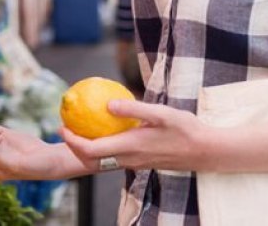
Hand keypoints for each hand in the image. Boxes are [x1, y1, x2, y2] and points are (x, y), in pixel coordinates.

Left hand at [60, 99, 212, 171]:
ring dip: (85, 149)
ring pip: (102, 162)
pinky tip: (103, 130)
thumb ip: (134, 108)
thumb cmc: (185, 129)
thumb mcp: (161, 113)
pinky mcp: (140, 162)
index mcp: (130, 147)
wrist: (205, 152)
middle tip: (64, 127)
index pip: (91, 151)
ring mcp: (135, 163)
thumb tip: (108, 103)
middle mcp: (129, 159)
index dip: (72, 141)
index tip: (61, 127)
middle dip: (73, 147)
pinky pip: (113, 158)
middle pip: (91, 161)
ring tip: (78, 128)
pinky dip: (101, 148)